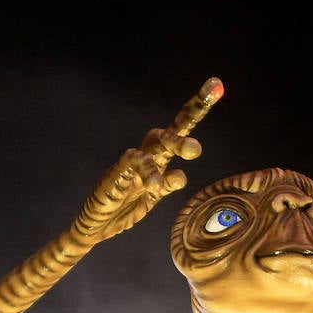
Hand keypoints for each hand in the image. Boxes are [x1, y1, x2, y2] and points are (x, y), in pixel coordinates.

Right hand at [73, 78, 222, 244]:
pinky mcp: (115, 175)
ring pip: (155, 142)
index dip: (197, 108)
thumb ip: (166, 185)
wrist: (94, 227)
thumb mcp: (152, 198)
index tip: (217, 86)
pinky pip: (132, 163)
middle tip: (214, 110)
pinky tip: (156, 183)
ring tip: (195, 149)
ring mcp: (131, 164)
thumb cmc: (124, 209)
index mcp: (159, 158)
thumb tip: (180, 175)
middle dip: (192, 113)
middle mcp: (147, 155)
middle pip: (170, 128)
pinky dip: (147, 170)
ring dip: (176, 142)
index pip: (180, 129)